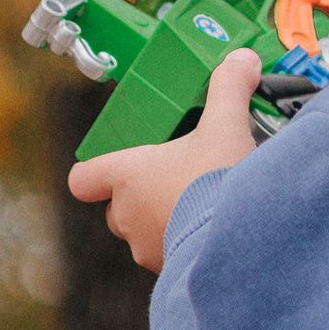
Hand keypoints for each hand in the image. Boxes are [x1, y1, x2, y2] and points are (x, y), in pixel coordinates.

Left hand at [67, 46, 260, 273]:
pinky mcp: (168, 271)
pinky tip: (212, 233)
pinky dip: (184, 244)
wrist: (238, 241)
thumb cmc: (217, 181)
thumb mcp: (226, 126)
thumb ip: (229, 88)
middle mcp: (126, 214)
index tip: (115, 165)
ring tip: (200, 207)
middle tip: (176, 180)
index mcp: (127, 176)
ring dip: (164, 220)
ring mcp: (145, 247)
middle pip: (118, 205)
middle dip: (143, 194)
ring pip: (143, 232)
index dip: (95, 172)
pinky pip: (168, 255)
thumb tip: (242, 58)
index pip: (85, 178)